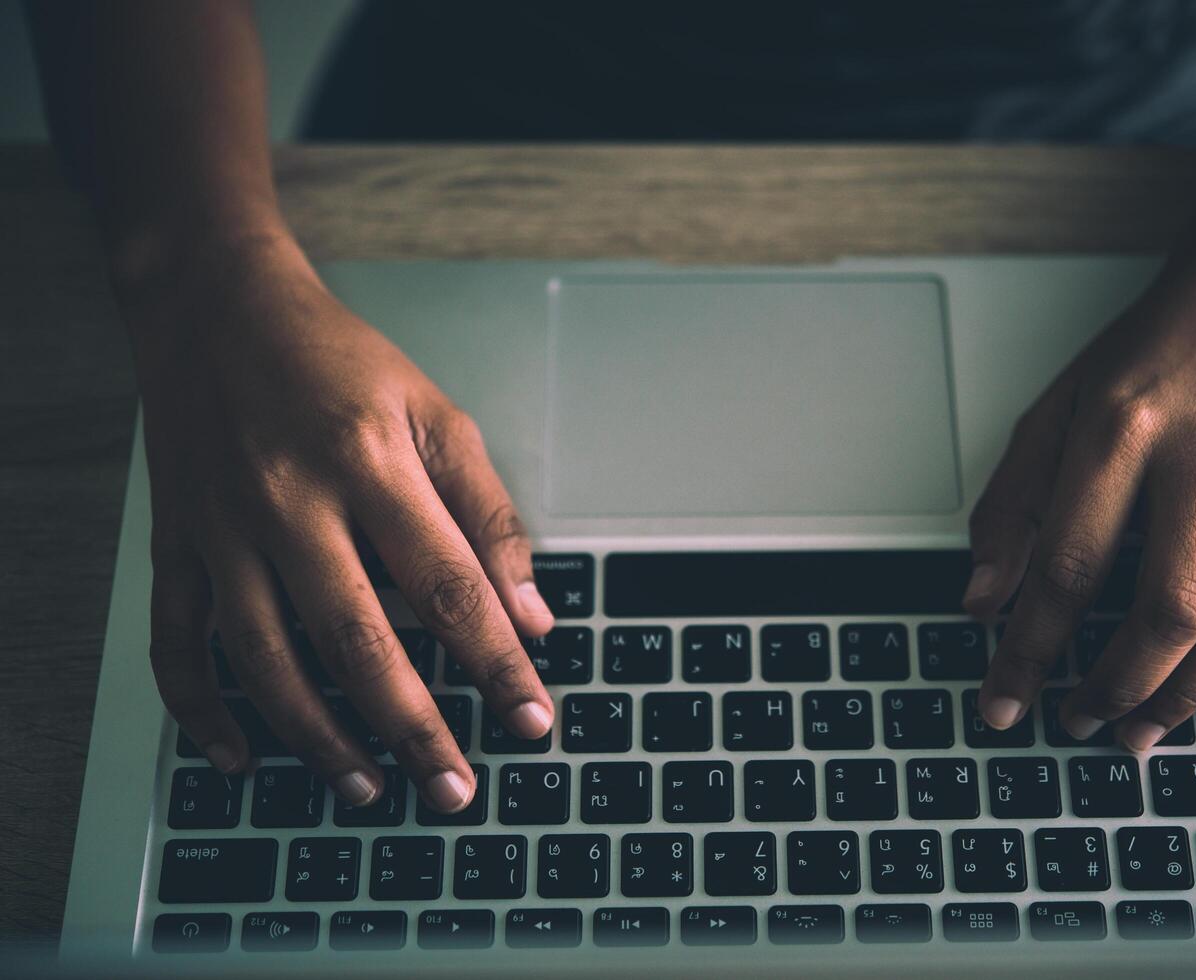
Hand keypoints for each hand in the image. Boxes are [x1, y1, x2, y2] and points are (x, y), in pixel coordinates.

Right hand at [131, 236, 554, 811]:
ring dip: (318, 737)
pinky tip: (241, 757)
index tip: (534, 722)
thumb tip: (532, 615)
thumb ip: (488, 514)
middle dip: (414, 728)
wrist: (216, 308)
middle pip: (359, 639)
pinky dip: (201, 709)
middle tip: (455, 793)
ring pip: (266, 659)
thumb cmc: (342, 362)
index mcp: (371, 462)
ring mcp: (223, 528)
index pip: (449, 586)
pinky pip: (178, 642)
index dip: (496, 662)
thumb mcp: (436, 414)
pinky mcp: (176, 543)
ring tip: (370, 788)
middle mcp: (291, 501)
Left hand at [963, 248, 1195, 750]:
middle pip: (1167, 607)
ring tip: (1145, 728)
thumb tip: (981, 601)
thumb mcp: (1059, 404)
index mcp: (1117, 432)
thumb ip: (1013, 503)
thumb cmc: (1153, 344)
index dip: (1028, 651)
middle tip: (1081, 725)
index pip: (1066, 568)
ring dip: (1192, 690)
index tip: (1002, 705)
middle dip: (1118, 687)